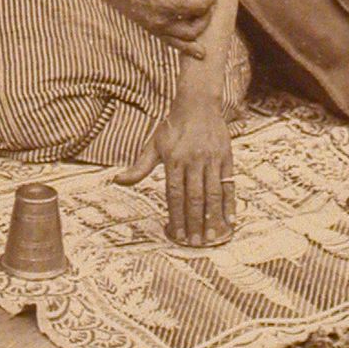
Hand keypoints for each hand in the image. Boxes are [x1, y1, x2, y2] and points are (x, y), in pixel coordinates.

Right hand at [112, 0, 217, 55]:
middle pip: (196, 25)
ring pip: (184, 40)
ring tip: (206, 35)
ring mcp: (156, 27)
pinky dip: (185, 47)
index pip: (200, 5)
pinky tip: (196, 51)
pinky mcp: (150, 28)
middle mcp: (164, 20)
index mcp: (169, 2)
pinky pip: (171, 42)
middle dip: (207, 13)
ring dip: (198, 35)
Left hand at [115, 100, 236, 245]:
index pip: (174, 194)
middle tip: (194, 243)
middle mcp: (193, 160)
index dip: (176, 216)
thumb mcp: (154, 145)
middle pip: (194, 197)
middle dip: (194, 222)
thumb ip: (139, 167)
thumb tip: (117, 180)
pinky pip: (229, 184)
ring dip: (212, 217)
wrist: (198, 104)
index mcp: (174, 160)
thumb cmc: (172, 127)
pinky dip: (230, 203)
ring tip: (210, 237)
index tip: (176, 234)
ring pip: (213, 193)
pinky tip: (230, 220)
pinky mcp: (226, 158)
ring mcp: (211, 159)